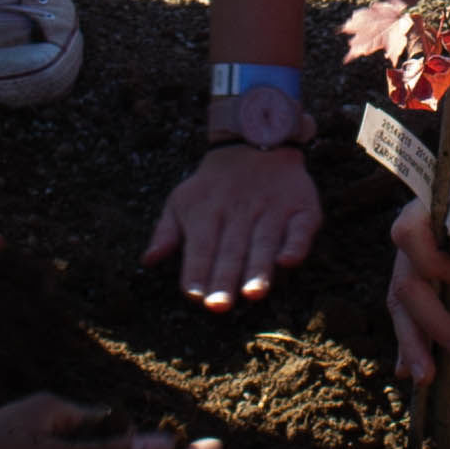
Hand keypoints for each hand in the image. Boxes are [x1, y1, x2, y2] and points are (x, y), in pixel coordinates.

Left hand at [149, 139, 323, 307]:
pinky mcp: (301, 208)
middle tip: (219, 306)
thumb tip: (148, 260)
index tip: (194, 296)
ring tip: (253, 293)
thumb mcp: (181, 201)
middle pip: (232, 250)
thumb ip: (166, 233)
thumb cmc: (212, 187)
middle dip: (225, 279)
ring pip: (264, 241)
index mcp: (207, 212)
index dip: (197, 270)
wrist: (255, 143)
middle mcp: (240, 211)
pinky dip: (295, 243)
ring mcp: (272, 209)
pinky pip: (300, 227)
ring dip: (259, 267)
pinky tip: (287, 261)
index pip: (200, 246)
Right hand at [384, 119, 449, 385]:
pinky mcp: (433, 278)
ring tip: (424, 379)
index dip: (429, 262)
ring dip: (412, 340)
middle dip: (421, 324)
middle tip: (445, 361)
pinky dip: (414, 338)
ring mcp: (422, 258)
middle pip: (405, 281)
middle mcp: (418, 233)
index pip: (408, 235)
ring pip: (404, 303)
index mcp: (433, 206)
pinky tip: (411, 370)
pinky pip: (416, 310)